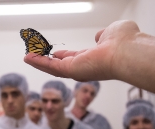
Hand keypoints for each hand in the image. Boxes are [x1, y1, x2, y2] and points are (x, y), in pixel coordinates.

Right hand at [24, 20, 138, 81]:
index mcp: (93, 58)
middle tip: (35, 56)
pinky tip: (28, 58)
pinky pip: (50, 67)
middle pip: (61, 66)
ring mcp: (77, 70)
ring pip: (53, 68)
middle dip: (48, 61)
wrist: (127, 51)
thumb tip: (100, 35)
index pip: (75, 58)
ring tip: (27, 58)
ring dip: (39, 63)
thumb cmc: (125, 41)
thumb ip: (103, 35)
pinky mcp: (70, 70)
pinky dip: (38, 62)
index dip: (64, 56)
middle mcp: (84, 67)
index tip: (55, 53)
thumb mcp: (111, 32)